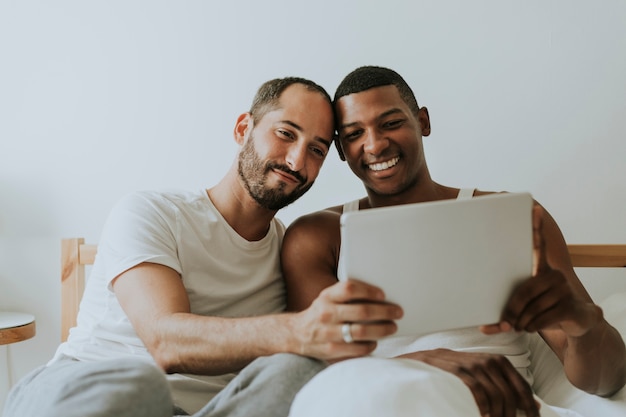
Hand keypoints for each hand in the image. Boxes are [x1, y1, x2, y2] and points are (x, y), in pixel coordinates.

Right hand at [292, 279, 401, 360]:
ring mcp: (328, 333)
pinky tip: (375, 341)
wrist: (296, 334)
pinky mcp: (331, 350)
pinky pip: (357, 348)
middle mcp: (326, 313)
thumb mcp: (327, 297)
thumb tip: (379, 295)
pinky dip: (370, 345)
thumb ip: (346, 295)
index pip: (349, 289)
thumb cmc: (320, 312)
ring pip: (362, 332)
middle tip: (398, 312)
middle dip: (385, 312)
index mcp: (326, 296)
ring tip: (392, 327)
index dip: (369, 291)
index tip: (383, 294)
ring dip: (382, 330)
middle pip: (362, 312)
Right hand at [400, 349, 539, 416]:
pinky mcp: (460, 371)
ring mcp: (474, 366)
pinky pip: (479, 393)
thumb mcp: (484, 372)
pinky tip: (482, 416)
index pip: (522, 387)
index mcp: (500, 361)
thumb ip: (506, 384)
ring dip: (498, 415)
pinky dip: (484, 409)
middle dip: (512, 416)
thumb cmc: (459, 370)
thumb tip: (534, 404)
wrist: (427, 361)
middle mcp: (490, 361)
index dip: (530, 408)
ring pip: (497, 397)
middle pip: (510, 396)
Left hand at [481, 205, 601, 336]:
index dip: (536, 227)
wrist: (577, 321)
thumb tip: (481, 327)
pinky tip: (531, 328)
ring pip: (531, 308)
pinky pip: (541, 318)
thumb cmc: (542, 308)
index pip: (538, 244)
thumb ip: (502, 313)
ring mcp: (563, 289)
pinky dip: (531, 327)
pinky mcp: (570, 305)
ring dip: (521, 322)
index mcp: (540, 269)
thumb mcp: (521, 307)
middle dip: (511, 311)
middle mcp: (553, 274)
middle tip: (505, 323)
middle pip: (523, 291)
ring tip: (519, 326)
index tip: (535, 208)